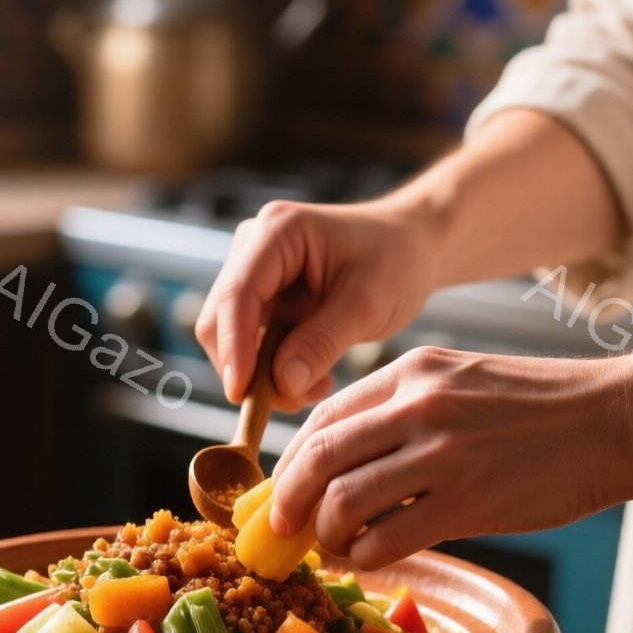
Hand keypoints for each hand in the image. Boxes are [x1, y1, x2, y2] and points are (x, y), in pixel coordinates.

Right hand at [195, 196, 436, 406]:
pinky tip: (313, 374)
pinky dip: (273, 367)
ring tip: (316, 386)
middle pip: (221, 319)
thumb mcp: (368, 304)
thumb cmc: (396, 261)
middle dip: (248, 367)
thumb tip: (281, 385)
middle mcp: (253, 246)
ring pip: (232, 337)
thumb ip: (322, 343)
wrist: (411, 246)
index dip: (234, 347)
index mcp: (277, 232)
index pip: (237, 295)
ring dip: (263, 373)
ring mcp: (253, 269)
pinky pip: (251, 341)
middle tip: (294, 400)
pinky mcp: (261, 294)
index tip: (241, 394)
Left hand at [269, 348, 632, 569]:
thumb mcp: (461, 382)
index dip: (293, 459)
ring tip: (336, 546)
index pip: (323, 416)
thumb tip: (348, 459)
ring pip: (344, 500)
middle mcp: (418, 405)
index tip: (286, 488)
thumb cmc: (540, 409)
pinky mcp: (469, 500)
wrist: (613, 420)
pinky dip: (368, 555)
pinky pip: (389, 537)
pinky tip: (373, 558)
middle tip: (283, 528)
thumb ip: (404, 409)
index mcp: (411, 372)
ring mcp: (442, 453)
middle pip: (319, 457)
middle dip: (289, 500)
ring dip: (328, 533)